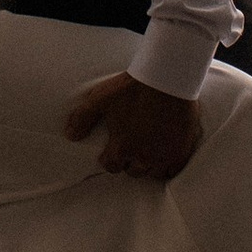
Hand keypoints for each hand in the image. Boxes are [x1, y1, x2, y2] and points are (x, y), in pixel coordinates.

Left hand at [63, 71, 202, 180]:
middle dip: (130, 162)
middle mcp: (142, 157)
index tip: (112, 151)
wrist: (166, 78)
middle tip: (132, 149)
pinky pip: (172, 171)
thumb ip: (82, 118)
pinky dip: (167, 167)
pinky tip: (165, 159)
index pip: (111, 166)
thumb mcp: (100, 98)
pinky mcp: (181, 151)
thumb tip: (70, 135)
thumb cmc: (132, 87)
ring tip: (148, 154)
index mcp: (121, 147)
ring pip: (152, 173)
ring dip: (148, 166)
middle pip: (133, 171)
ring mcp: (163, 156)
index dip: (110, 158)